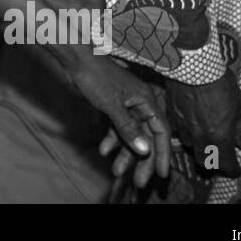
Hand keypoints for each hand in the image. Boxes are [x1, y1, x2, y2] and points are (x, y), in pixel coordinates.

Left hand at [68, 54, 170, 188]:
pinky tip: (104, 151)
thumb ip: (128, 128)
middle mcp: (139, 104)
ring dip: (125, 153)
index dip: (163, 153)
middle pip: (146, 136)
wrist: (76, 60)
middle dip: (142, 160)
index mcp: (146, 100)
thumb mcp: (112, 105)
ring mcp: (126, 105)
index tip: (163, 173)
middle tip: (138, 181)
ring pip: (131, 134)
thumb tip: (145, 151)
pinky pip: (117, 127)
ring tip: (116, 171)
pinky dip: (112, 140)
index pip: (161, 131)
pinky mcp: (113, 106)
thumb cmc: (96, 76)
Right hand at [166, 70, 240, 176]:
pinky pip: (177, 130)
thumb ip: (240, 127)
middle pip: (204, 161)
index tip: (235, 169)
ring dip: (198, 146)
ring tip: (203, 139)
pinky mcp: (171, 115)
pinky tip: (189, 123)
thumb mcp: (239, 104)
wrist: (193, 65)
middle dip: (213, 163)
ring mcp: (183, 127)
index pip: (226, 164)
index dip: (232, 169)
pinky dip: (185, 131)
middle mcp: (200, 137)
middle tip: (219, 159)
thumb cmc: (220, 83)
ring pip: (189, 146)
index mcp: (220, 137)